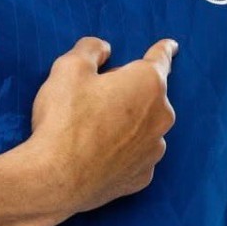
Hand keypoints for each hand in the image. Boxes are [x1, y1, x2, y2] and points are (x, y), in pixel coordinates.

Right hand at [23, 36, 177, 223]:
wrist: (55, 179)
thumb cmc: (64, 118)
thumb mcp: (69, 67)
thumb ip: (90, 49)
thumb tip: (103, 49)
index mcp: (147, 83)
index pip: (160, 58)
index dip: (164, 49)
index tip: (171, 45)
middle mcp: (160, 116)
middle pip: (148, 93)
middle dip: (128, 89)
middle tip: (94, 95)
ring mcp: (153, 150)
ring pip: (144, 125)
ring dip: (128, 121)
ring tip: (92, 128)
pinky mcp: (141, 177)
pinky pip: (136, 154)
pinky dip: (123, 150)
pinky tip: (99, 153)